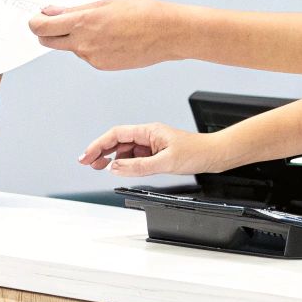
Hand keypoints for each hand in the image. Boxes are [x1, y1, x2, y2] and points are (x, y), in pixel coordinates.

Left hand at [28, 0, 183, 70]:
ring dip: (74, 37)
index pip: (43, 27)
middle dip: (47, 32)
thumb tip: (52, 11)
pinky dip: (90, 46)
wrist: (168, 33)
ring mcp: (92, 57)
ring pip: (70, 47)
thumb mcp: (105, 2)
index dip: (35, 22)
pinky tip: (109, 37)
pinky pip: (87, 55)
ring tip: (99, 26)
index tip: (35, 18)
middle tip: (54, 21)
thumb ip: (74, 9)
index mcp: (84, 22)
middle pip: (49, 41)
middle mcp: (84, 43)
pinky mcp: (102, 66)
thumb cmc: (143, 13)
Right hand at [79, 123, 227, 176]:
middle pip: (117, 141)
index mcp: (149, 131)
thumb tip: (114, 168)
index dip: (98, 145)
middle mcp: (148, 136)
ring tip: (98, 168)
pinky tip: (119, 170)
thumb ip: (138, 166)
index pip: (116, 135)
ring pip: (124, 150)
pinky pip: (135, 158)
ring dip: (111, 158)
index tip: (86, 156)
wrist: (214, 155)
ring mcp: (151, 145)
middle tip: (87, 163)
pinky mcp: (156, 154)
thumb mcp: (165, 162)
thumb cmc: (196, 152)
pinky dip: (124, 163)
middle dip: (100, 151)